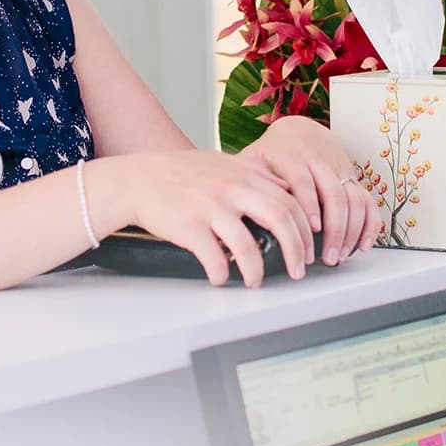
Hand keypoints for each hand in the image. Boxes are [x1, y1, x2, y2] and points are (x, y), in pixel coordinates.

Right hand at [88, 151, 311, 286]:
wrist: (138, 180)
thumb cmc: (179, 174)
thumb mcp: (222, 164)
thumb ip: (254, 175)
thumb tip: (285, 190)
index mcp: (244, 175)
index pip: (290, 201)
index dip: (305, 229)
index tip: (308, 249)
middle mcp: (231, 189)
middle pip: (280, 219)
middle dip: (296, 250)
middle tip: (297, 271)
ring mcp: (210, 207)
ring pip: (248, 245)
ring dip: (257, 271)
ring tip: (255, 281)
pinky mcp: (189, 226)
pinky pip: (214, 258)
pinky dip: (221, 274)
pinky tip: (220, 278)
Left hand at [240, 116, 380, 265]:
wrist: (298, 130)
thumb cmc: (272, 152)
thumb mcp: (254, 159)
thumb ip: (247, 180)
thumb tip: (236, 208)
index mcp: (292, 156)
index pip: (303, 181)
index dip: (309, 205)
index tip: (312, 229)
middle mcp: (319, 162)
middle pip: (334, 194)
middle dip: (334, 229)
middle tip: (327, 257)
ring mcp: (339, 170)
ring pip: (353, 199)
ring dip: (351, 231)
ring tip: (340, 256)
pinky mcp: (352, 178)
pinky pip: (368, 201)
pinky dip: (370, 224)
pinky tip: (364, 245)